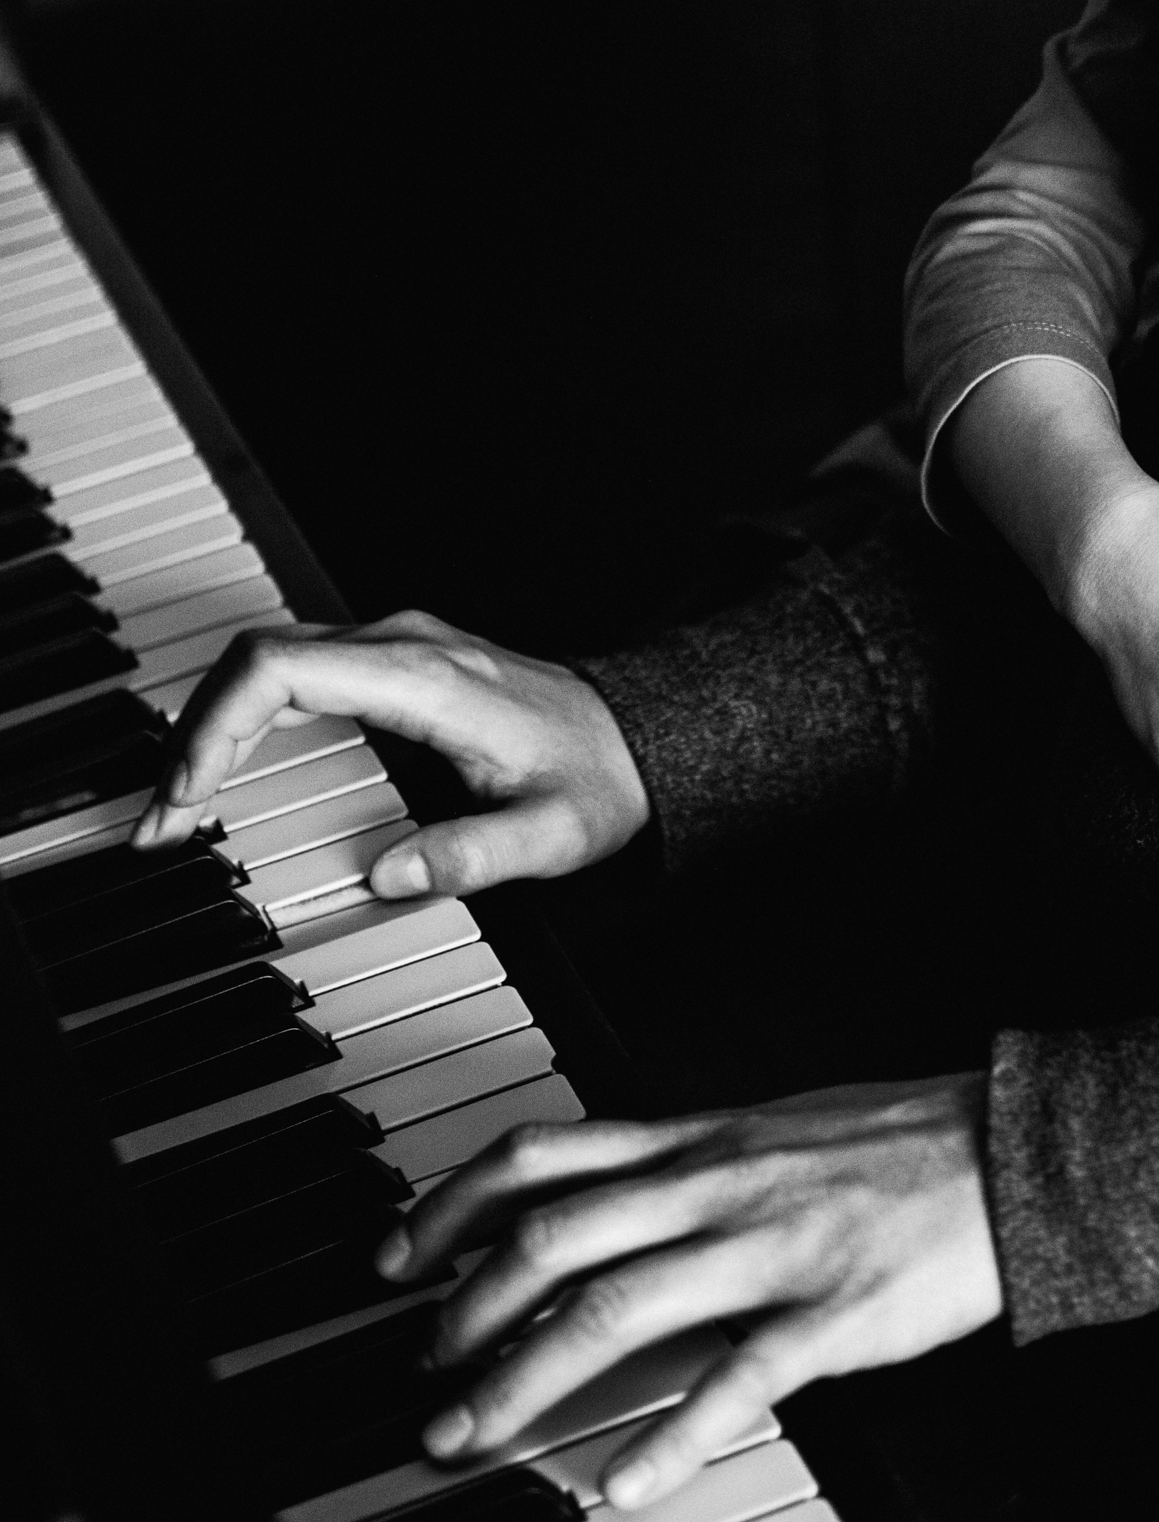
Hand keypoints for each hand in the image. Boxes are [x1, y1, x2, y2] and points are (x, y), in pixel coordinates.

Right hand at [132, 608, 649, 897]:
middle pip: (256, 658)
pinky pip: (295, 673)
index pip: (283, 668)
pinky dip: (246, 720)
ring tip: (177, 810)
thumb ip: (473, 855)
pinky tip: (224, 775)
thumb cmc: (595, 780)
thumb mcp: (552, 836)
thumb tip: (388, 876)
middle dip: (192, 736)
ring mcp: (394, 646)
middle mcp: (401, 645)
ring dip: (211, 727)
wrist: (635, 738)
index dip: (216, 724)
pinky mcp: (391, 663)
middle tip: (160, 823)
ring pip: (268, 661)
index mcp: (426, 677)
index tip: (188, 795)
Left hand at [378, 1078, 1001, 1503]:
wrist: (1012, 1151)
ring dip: (525, 1376)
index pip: (543, 1154)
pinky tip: (623, 1484)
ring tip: (472, 1436)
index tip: (396, 1257)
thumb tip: (596, 1196)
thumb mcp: (771, 1128)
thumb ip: (685, 1164)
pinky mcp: (832, 1312)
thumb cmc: (897, 1146)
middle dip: (465, 1310)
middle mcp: (716, 1186)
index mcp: (699, 1142)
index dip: (451, 1204)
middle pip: (554, 1236)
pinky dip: (670, 1435)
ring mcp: (771, 1247)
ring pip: (617, 1304)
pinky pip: (737, 1377)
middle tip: (422, 1378)